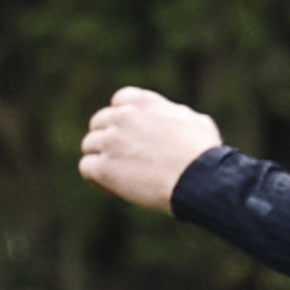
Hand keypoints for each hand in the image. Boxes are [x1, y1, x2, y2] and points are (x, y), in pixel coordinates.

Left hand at [78, 87, 226, 213]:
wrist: (198, 178)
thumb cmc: (202, 153)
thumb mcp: (193, 120)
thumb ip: (171, 115)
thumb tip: (170, 117)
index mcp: (142, 102)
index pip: (119, 102)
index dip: (123, 120)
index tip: (131, 135)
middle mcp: (122, 116)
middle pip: (99, 123)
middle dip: (108, 138)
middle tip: (122, 158)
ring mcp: (110, 141)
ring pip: (89, 145)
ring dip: (101, 158)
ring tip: (119, 176)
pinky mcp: (104, 167)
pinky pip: (86, 167)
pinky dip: (96, 177)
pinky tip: (112, 187)